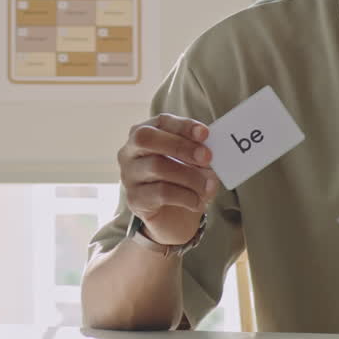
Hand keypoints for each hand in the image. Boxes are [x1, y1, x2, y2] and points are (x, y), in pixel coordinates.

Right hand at [119, 114, 217, 245]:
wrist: (173, 217)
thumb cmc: (182, 181)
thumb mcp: (193, 163)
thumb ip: (199, 154)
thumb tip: (209, 155)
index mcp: (145, 134)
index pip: (160, 121)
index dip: (183, 126)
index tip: (205, 134)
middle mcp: (130, 152)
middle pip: (146, 138)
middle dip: (179, 145)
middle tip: (207, 157)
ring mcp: (129, 176)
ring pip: (157, 166)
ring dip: (190, 176)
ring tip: (208, 186)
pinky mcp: (134, 199)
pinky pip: (161, 193)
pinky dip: (186, 197)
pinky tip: (197, 202)